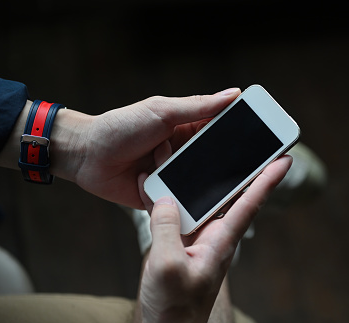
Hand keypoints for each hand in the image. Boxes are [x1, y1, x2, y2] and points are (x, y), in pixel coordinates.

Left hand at [59, 88, 240, 208]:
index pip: (222, 130)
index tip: (261, 138)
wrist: (86, 156)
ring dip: (193, 181)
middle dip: (222, 165)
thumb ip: (197, 107)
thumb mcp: (162, 112)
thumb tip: (233, 94)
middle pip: (215, 161)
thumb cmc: (122, 127)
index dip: (240, 134)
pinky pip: (178, 201)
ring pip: (199, 185)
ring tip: (180, 174)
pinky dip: (173, 196)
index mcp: (188, 129)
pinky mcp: (163, 196)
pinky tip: (157, 185)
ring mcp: (174, 175)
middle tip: (239, 168)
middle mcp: (185, 153)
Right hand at [135, 156, 292, 322]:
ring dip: (190, 179)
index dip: (268, 180)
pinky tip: (155, 184)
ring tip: (180, 154)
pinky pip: (175, 215)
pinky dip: (166, 199)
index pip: (251, 204)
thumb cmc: (174, 309)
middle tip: (235, 141)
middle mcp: (213, 237)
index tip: (286, 158)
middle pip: (225, 196)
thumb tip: (166, 199)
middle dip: (229, 167)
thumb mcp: (167, 265)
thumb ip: (166, 228)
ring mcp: (195, 241)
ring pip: (196, 202)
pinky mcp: (179, 245)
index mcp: (221, 242)